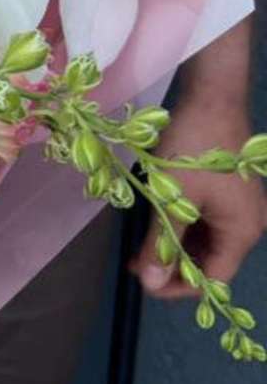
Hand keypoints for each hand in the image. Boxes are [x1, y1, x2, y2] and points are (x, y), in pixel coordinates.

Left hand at [131, 73, 266, 299]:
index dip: (178, 287)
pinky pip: (205, 222)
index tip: (143, 283)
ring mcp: (239, 209)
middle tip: (136, 267)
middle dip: (173, 267)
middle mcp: (247, 226)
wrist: (211, 96)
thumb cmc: (195, 146)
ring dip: (174, 248)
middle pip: (210, 263)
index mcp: (243, 232)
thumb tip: (150, 282)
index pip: (213, 280)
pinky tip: (154, 228)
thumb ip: (161, 242)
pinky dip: (180, 228)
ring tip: (139, 252)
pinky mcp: (227, 194)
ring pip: (205, 243)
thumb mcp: (173, 196)